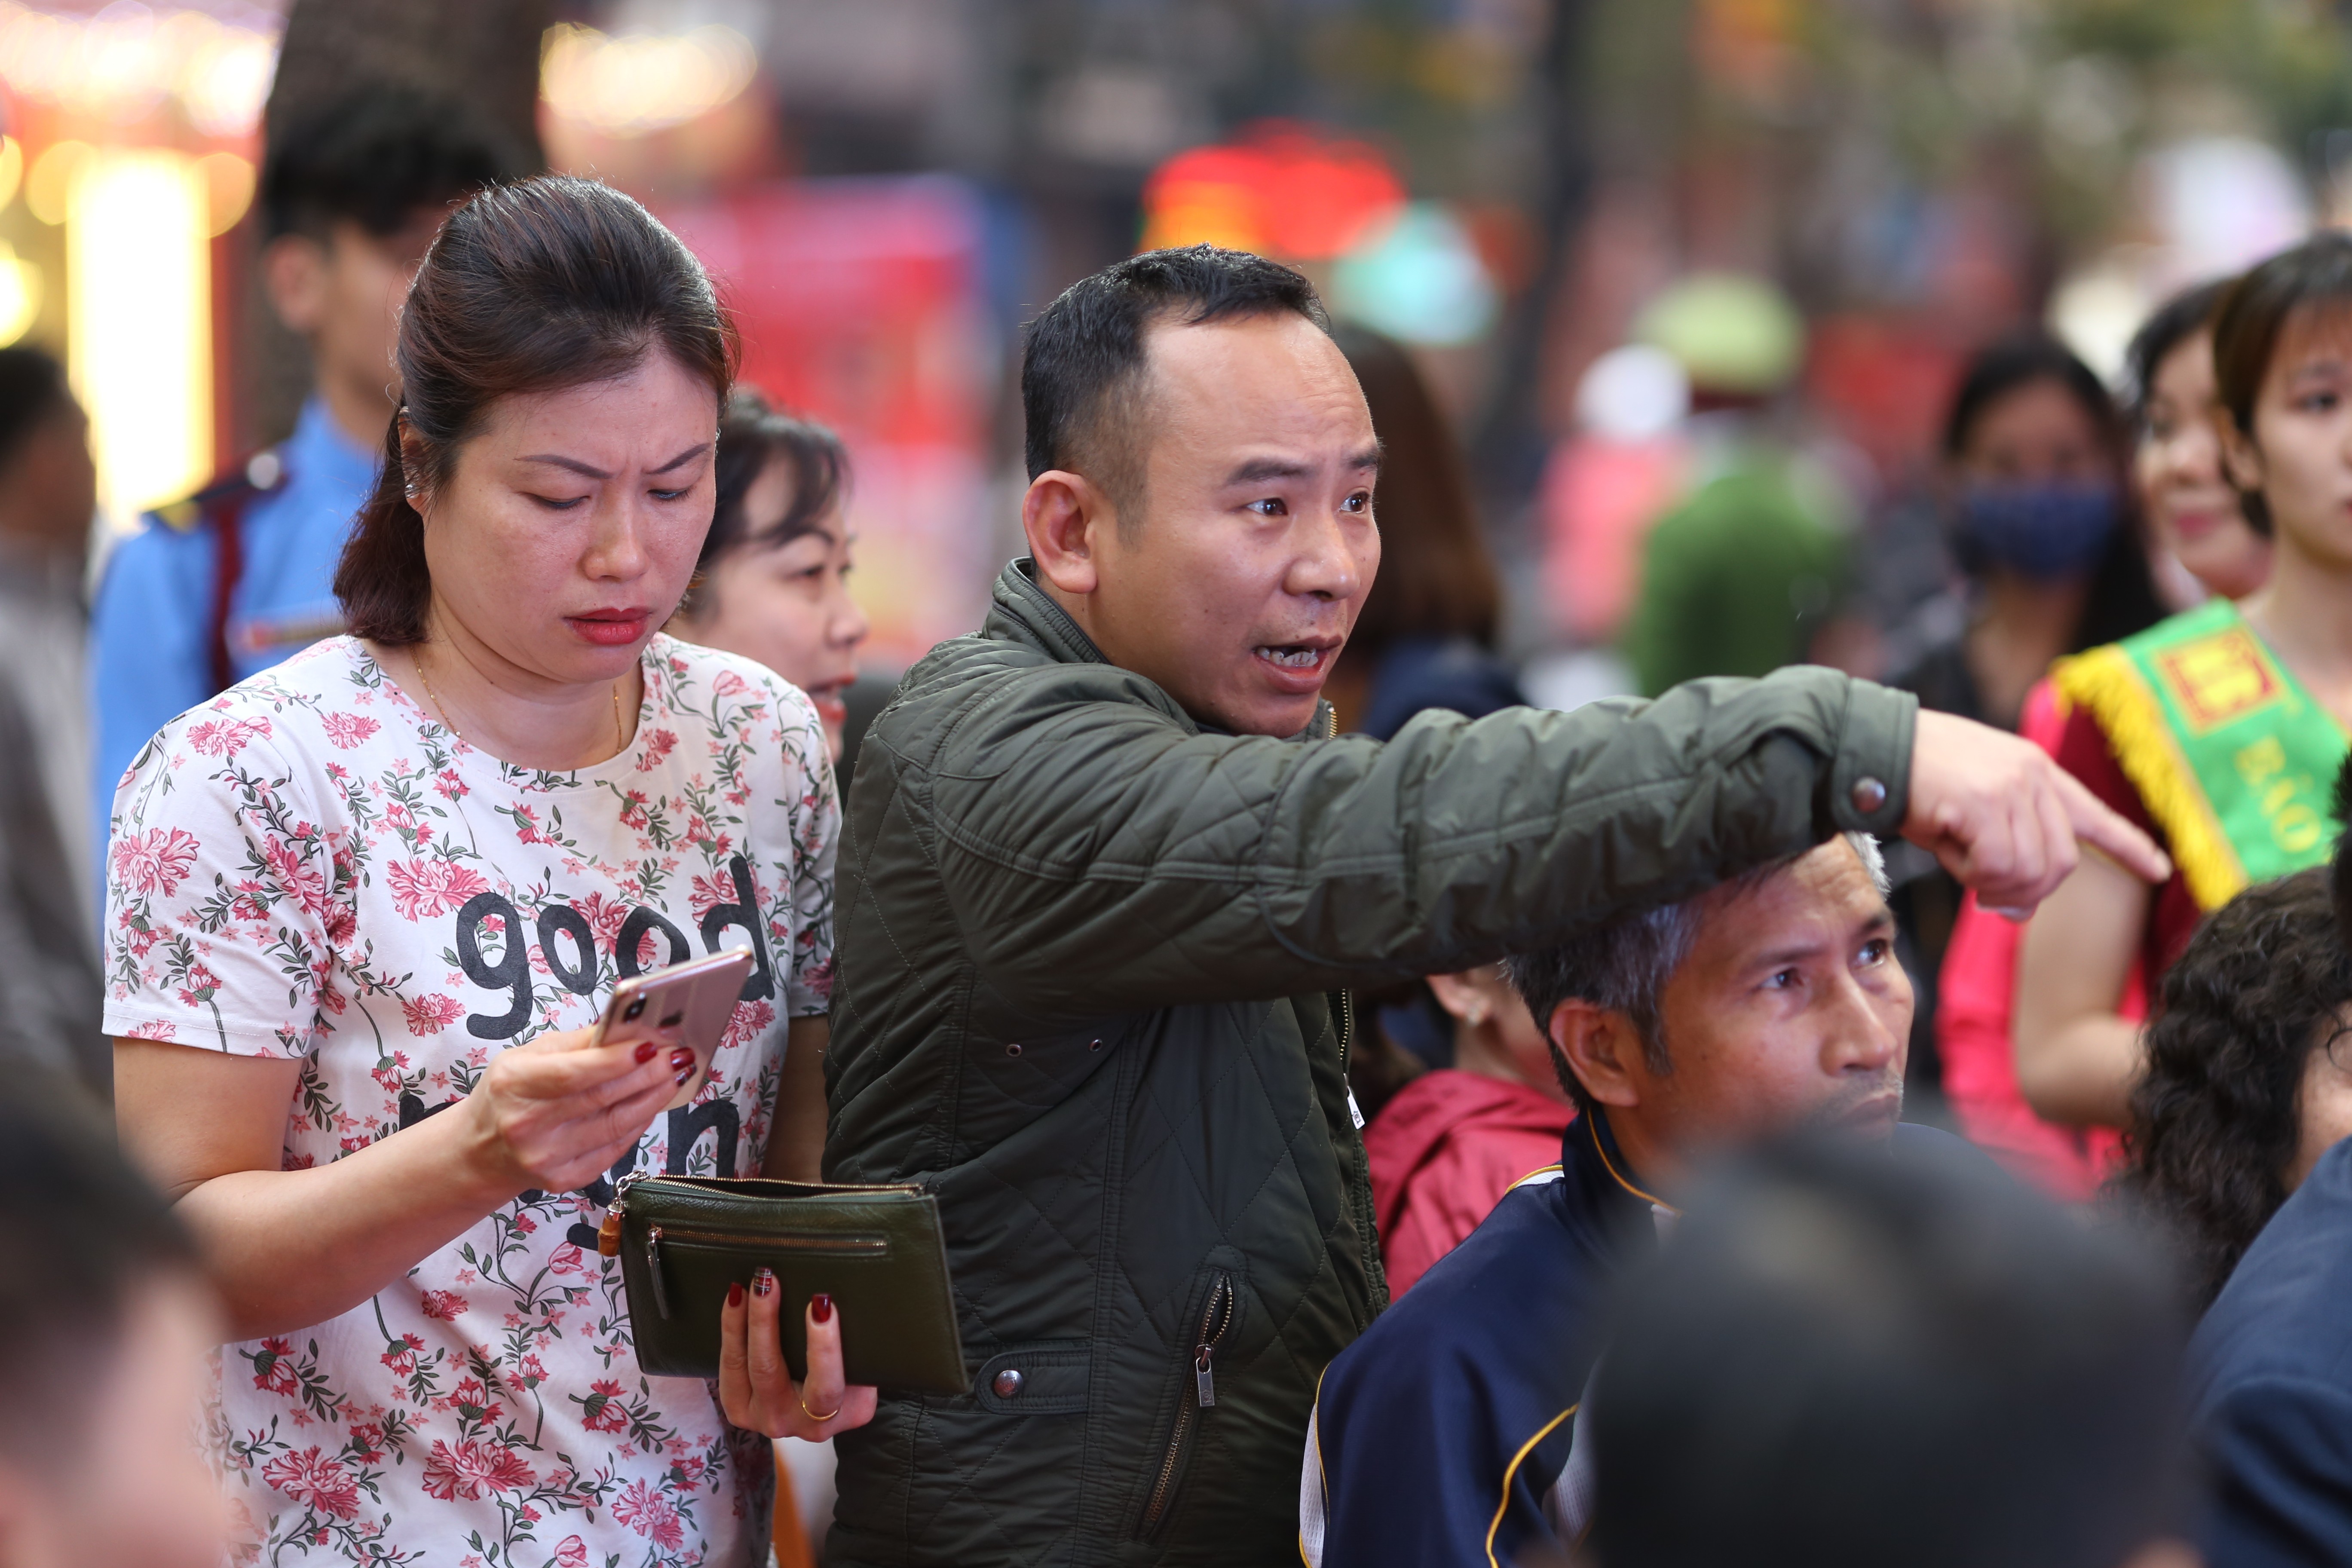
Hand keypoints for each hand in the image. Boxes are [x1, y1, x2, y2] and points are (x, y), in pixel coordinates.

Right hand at [456, 1024, 690, 1197]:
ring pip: (616, 1125)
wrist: (481, 1150)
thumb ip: (578, 1042)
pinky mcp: (564, 1179)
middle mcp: (527, 1125)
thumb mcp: (529, 1055)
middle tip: (677, 1055)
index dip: (617, 1060)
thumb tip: (629, 1026)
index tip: (652, 1044)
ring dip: (654, 1098)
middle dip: (648, 1074)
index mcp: (514, 1084)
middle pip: (602, 1098)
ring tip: (674, 1075)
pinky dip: (639, 1124)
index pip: (573, 1073)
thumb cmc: (509, 1094)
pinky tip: (652, 1104)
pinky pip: (614, 1148)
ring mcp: (546, 1157)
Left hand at [719, 1270, 878, 1440]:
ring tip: (744, 1288)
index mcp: (839, 1415)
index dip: (823, 1347)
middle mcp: (796, 1424)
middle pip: (770, 1374)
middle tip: (768, 1283)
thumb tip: (832, 1299)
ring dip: (740, 1323)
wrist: (831, 1405)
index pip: (827, 1385)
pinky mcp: (739, 1410)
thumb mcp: (866, 1368)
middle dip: (766, 1323)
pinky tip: (735, 1302)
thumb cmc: (856, 1374)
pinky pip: (728, 1369)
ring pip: (741, 1369)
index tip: (821, 1305)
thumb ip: (856, 1345)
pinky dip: (730, 1332)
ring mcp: (763, 1419)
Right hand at [1903, 709, 2170, 916]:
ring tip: (1961, 867)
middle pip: (2062, 862)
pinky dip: (1973, 874)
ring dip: (1994, 885)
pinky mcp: (1985, 801)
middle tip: (1986, 894)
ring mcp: (2011, 786)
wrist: (1872, 748)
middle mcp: (2033, 774)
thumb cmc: (1913, 781)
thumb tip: (2020, 909)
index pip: (2092, 814)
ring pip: (2031, 869)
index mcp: (2035, 771)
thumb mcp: (1969, 813)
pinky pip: (1997, 864)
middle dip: (2027, 891)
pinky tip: (1950, 853)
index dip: (2127, 846)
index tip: (2159, 870)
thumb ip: (2005, 849)